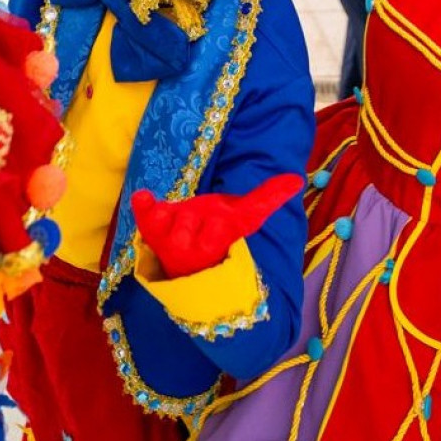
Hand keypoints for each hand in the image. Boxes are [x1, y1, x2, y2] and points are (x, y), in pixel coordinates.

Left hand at [130, 175, 302, 278]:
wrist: (186, 261)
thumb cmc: (217, 233)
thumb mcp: (243, 217)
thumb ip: (267, 198)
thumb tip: (297, 179)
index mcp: (220, 241)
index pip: (224, 226)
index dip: (219, 220)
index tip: (226, 211)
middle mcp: (193, 247)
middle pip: (193, 218)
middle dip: (194, 214)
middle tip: (199, 219)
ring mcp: (169, 242)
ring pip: (170, 217)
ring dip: (172, 212)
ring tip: (177, 217)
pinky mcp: (151, 232)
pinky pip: (145, 217)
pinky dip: (143, 207)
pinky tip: (144, 196)